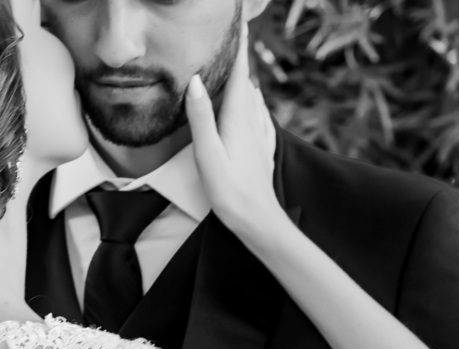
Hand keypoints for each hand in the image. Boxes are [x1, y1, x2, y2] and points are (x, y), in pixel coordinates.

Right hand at [185, 26, 280, 238]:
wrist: (258, 219)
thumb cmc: (230, 191)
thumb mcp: (207, 153)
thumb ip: (200, 116)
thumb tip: (196, 80)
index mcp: (238, 117)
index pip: (240, 71)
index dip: (239, 44)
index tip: (238, 20)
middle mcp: (252, 120)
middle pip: (246, 80)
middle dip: (239, 58)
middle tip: (231, 37)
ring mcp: (259, 133)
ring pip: (252, 97)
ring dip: (244, 79)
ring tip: (236, 66)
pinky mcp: (261, 148)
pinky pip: (258, 115)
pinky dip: (251, 101)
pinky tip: (251, 104)